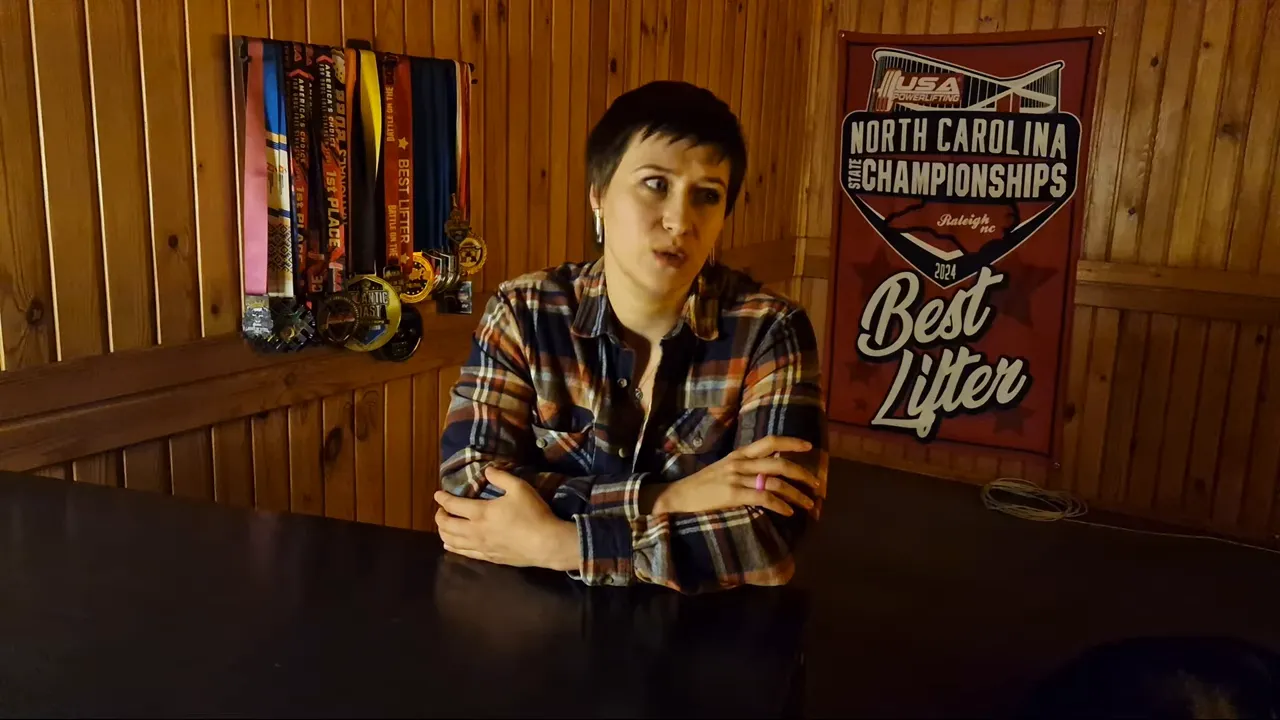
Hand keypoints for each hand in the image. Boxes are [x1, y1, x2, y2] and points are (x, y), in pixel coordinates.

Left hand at [434, 467, 579, 571]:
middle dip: (440, 517)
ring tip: (443, 527)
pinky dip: (453, 548)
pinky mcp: (489, 557)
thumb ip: (501, 477)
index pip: (453, 505)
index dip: (442, 499)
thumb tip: (487, 471)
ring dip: (443, 533)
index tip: (437, 494)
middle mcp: (475, 531)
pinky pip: (464, 554)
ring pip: (452, 542)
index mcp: (480, 512)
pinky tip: (450, 546)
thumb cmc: (533, 514)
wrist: (546, 544)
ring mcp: (481, 546)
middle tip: (440, 511)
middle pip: (447, 526)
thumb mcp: (520, 488)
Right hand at [649, 435, 822, 515]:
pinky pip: (763, 498)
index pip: (770, 442)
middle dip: (802, 474)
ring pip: (775, 482)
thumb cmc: (705, 484)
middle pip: (779, 463)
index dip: (791, 443)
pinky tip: (788, 512)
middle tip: (817, 484)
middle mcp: (740, 462)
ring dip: (796, 494)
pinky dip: (780, 505)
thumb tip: (773, 468)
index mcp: (740, 454)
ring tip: (808, 504)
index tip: (809, 446)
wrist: (679, 495)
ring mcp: (736, 478)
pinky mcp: (733, 495)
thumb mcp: (727, 468)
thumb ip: (748, 466)